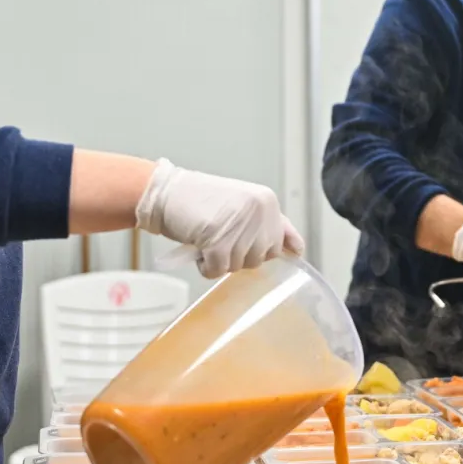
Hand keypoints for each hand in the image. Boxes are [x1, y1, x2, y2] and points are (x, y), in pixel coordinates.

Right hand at [135, 159, 304, 278]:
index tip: (259, 251)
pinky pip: (217, 271)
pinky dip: (205, 267)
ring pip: (239, 266)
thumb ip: (267, 223)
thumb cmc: (201, 201)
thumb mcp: (242, 204)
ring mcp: (240, 226)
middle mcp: (259, 211)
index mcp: (267, 201)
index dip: (266, 249)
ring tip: (207, 238)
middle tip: (220, 237)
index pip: (283, 240)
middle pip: (261, 258)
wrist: (166, 193)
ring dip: (220, 260)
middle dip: (240, 255)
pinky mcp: (219, 242)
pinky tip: (198, 247)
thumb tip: (297, 250)